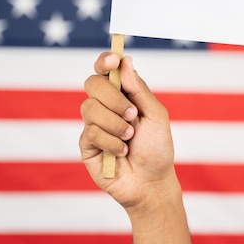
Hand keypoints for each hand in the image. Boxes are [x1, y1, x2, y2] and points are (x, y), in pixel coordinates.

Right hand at [79, 52, 177, 211]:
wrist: (151, 182)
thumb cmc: (157, 148)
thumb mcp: (156, 115)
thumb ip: (140, 89)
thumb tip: (125, 61)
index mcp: (123, 94)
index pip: (106, 70)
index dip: (105, 61)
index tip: (112, 61)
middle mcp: (106, 105)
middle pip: (92, 83)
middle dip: (113, 98)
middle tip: (132, 114)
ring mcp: (94, 124)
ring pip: (89, 108)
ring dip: (115, 123)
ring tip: (130, 137)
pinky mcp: (86, 144)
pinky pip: (90, 132)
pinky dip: (111, 142)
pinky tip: (122, 152)